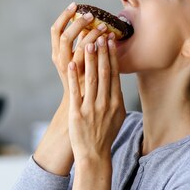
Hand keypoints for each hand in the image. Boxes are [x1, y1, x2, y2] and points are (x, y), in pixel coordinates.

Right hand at [51, 3, 112, 96]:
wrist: (79, 107)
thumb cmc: (78, 82)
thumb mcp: (73, 62)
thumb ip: (77, 45)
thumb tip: (87, 23)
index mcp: (56, 54)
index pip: (55, 30)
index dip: (64, 16)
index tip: (75, 5)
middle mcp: (61, 61)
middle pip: (65, 37)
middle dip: (78, 23)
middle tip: (91, 15)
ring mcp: (71, 71)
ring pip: (80, 47)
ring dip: (92, 34)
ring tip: (104, 26)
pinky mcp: (83, 78)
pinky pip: (92, 60)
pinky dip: (100, 48)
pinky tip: (109, 41)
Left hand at [67, 35, 125, 161]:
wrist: (95, 155)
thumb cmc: (105, 134)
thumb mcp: (117, 116)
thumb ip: (117, 98)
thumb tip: (117, 81)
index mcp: (115, 102)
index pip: (114, 74)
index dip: (112, 56)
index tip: (111, 41)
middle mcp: (105, 103)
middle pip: (104, 72)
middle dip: (102, 52)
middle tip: (100, 34)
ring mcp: (91, 108)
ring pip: (91, 78)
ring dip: (90, 59)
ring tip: (88, 42)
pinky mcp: (78, 114)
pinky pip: (76, 92)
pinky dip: (74, 77)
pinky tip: (72, 64)